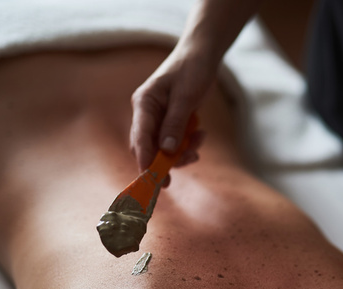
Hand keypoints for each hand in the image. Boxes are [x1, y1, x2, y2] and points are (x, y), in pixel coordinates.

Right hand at [130, 47, 215, 171]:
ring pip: (164, 148)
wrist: (203, 55)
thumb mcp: (186, 96)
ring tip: (199, 142)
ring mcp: (159, 119)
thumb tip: (166, 151)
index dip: (145, 159)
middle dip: (165, 161)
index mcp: (144, 104)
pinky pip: (176, 142)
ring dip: (181, 152)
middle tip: (183, 168)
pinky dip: (188, 144)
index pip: (140, 137)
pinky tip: (201, 135)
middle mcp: (147, 113)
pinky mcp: (171, 122)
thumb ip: (175, 123)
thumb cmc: (192, 70)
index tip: (152, 178)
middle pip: (148, 147)